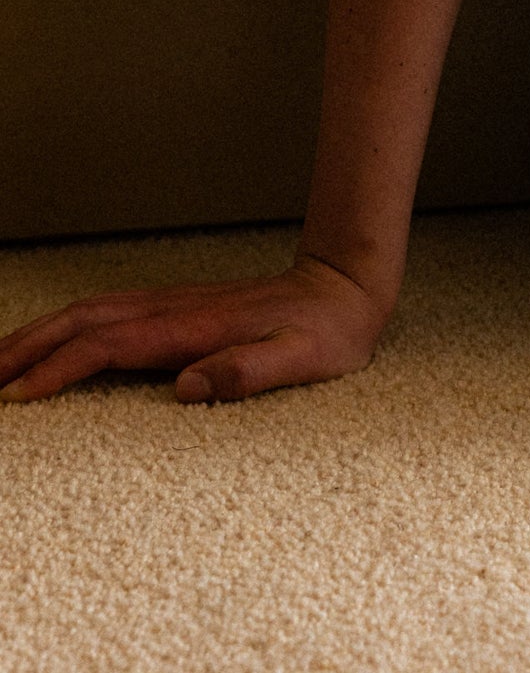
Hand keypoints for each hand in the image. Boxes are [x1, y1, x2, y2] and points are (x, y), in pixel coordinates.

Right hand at [0, 253, 389, 404]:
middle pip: (83, 320)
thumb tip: (186, 387)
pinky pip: (106, 313)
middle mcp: (175, 310)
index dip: (62, 369)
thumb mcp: (303, 359)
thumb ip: (248, 371)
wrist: (345, 284)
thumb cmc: (327, 331)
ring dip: (38, 334)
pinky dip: (65, 327)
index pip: (111, 345)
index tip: (21, 398)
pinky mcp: (175, 307)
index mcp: (195, 327)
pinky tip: (48, 344)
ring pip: (89, 311)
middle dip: (28, 348)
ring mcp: (172, 304)